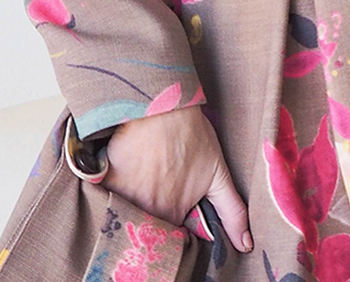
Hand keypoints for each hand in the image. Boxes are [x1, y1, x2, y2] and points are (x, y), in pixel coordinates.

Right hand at [103, 103, 251, 251]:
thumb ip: (232, 211)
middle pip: (145, 227)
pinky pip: (102, 198)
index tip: (172, 208)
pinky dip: (109, 192)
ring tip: (141, 182)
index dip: (170, 225)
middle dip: (149, 218)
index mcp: (172, 217)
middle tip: (155, 190)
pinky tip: (121, 174)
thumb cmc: (192, 135)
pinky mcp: (104, 182)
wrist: (161, 104)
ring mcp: (122, 198)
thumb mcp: (218, 173)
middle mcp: (145, 214)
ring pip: (124, 215)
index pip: (167, 237)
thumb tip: (246, 245)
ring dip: (130, 205)